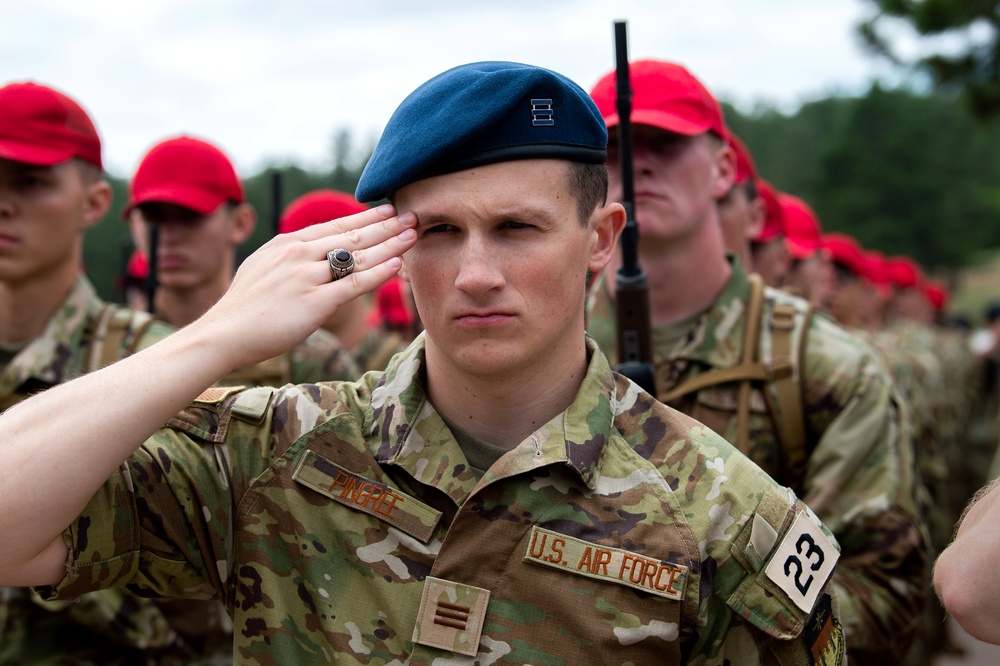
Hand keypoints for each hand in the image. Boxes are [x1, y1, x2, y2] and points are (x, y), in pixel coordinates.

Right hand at [194, 204, 416, 370]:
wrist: (223, 333)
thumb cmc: (244, 307)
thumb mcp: (264, 268)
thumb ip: (290, 258)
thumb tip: (310, 252)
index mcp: (288, 243)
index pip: (335, 225)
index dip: (365, 217)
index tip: (388, 210)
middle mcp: (299, 254)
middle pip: (352, 235)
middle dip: (386, 225)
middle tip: (412, 215)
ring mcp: (307, 277)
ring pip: (358, 256)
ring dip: (390, 244)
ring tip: (413, 234)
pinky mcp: (315, 302)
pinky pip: (354, 284)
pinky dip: (378, 272)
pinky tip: (396, 264)